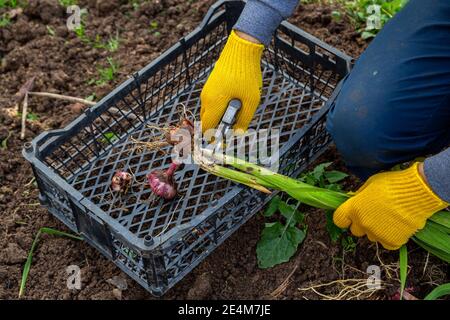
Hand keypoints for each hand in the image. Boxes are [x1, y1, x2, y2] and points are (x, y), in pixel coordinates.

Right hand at [200, 30, 263, 131]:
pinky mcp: (210, 85)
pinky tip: (234, 102)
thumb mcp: (251, 101)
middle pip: (206, 121)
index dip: (212, 139)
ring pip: (209, 112)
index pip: (207, 129)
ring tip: (237, 112)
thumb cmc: (246, 76)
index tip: (221, 144)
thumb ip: (243, 120)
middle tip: (232, 129)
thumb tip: (238, 134)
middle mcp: (206, 98)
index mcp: (213, 104)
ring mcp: (206, 91)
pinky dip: (219, 107)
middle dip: (216, 128)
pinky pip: (211, 102)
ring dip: (219, 117)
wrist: (240, 50)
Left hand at [333, 162, 447, 249]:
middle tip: (374, 215)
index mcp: (354, 208)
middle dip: (362, 223)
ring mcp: (377, 234)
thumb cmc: (392, 184)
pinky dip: (391, 237)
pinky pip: (386, 243)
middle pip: (355, 230)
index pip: (339, 219)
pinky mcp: (392, 241)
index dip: (345, 217)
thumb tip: (354, 199)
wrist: (417, 192)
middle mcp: (363, 223)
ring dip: (376, 230)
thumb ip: (360, 195)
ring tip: (389, 219)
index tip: (350, 215)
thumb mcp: (370, 183)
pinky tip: (397, 227)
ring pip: (371, 236)